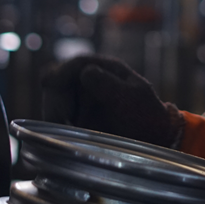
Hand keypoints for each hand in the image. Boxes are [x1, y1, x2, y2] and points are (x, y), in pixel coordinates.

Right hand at [40, 55, 183, 147]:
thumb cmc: (148, 116)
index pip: (78, 63)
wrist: (154, 140)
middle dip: (55, 97)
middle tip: (61, 119)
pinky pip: (57, 116)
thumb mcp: (133, 99)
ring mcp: (82, 99)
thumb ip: (110, 86)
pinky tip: (66, 134)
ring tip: (66, 129)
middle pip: (59, 80)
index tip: (50, 84)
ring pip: (54, 99)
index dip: (62, 72)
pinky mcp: (77, 117)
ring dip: (54, 112)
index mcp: (107, 69)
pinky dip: (56, 124)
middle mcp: (91, 81)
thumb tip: (85, 72)